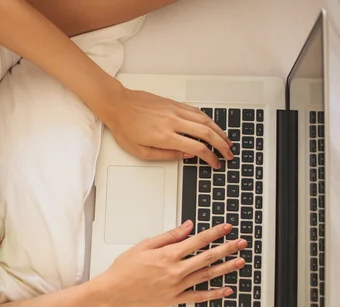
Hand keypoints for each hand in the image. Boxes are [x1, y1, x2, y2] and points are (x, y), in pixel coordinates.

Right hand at [96, 221, 246, 306]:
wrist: (114, 292)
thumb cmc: (124, 269)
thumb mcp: (144, 245)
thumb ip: (168, 236)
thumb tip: (186, 227)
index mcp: (168, 255)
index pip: (197, 241)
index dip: (214, 233)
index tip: (226, 228)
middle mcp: (175, 271)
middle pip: (207, 257)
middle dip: (227, 249)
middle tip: (240, 243)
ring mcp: (176, 286)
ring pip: (207, 276)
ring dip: (225, 268)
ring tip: (239, 262)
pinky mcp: (174, 299)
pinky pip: (198, 296)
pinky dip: (213, 294)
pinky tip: (225, 290)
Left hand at [103, 88, 233, 168]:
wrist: (117, 105)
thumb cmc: (124, 127)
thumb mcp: (139, 151)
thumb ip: (165, 155)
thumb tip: (185, 155)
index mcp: (165, 136)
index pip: (196, 147)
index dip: (210, 157)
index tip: (215, 163)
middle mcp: (173, 121)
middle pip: (206, 133)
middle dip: (221, 145)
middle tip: (229, 154)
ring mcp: (175, 110)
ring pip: (205, 120)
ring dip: (219, 131)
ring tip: (227, 141)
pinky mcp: (173, 103)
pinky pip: (196, 111)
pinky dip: (208, 119)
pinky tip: (212, 126)